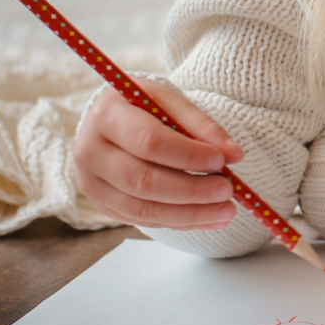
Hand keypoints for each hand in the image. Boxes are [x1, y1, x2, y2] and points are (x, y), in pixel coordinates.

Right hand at [74, 83, 244, 230]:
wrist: (115, 119)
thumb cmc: (146, 107)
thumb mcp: (172, 103)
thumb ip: (202, 126)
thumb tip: (234, 154)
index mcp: (107, 115)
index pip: (149, 142)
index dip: (187, 155)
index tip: (221, 161)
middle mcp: (90, 152)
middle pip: (143, 180)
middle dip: (191, 190)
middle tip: (228, 191)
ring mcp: (92, 183)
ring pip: (143, 209)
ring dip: (190, 214)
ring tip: (226, 211)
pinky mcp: (102, 205)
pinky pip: (143, 220)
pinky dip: (179, 221)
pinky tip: (208, 218)